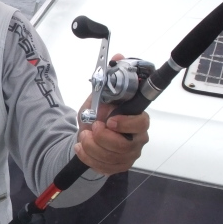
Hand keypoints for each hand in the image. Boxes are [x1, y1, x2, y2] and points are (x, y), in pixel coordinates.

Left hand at [74, 54, 149, 174]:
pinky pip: (102, 166)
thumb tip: (118, 56)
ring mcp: (127, 156)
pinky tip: (81, 147)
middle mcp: (136, 139)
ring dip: (91, 145)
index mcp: (137, 121)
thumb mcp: (99, 96)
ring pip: (111, 157)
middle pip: (124, 145)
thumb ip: (109, 79)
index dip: (126, 124)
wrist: (86, 136)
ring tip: (83, 136)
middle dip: (102, 137)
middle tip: (90, 127)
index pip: (141, 123)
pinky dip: (87, 156)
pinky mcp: (116, 167)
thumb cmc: (97, 116)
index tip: (109, 121)